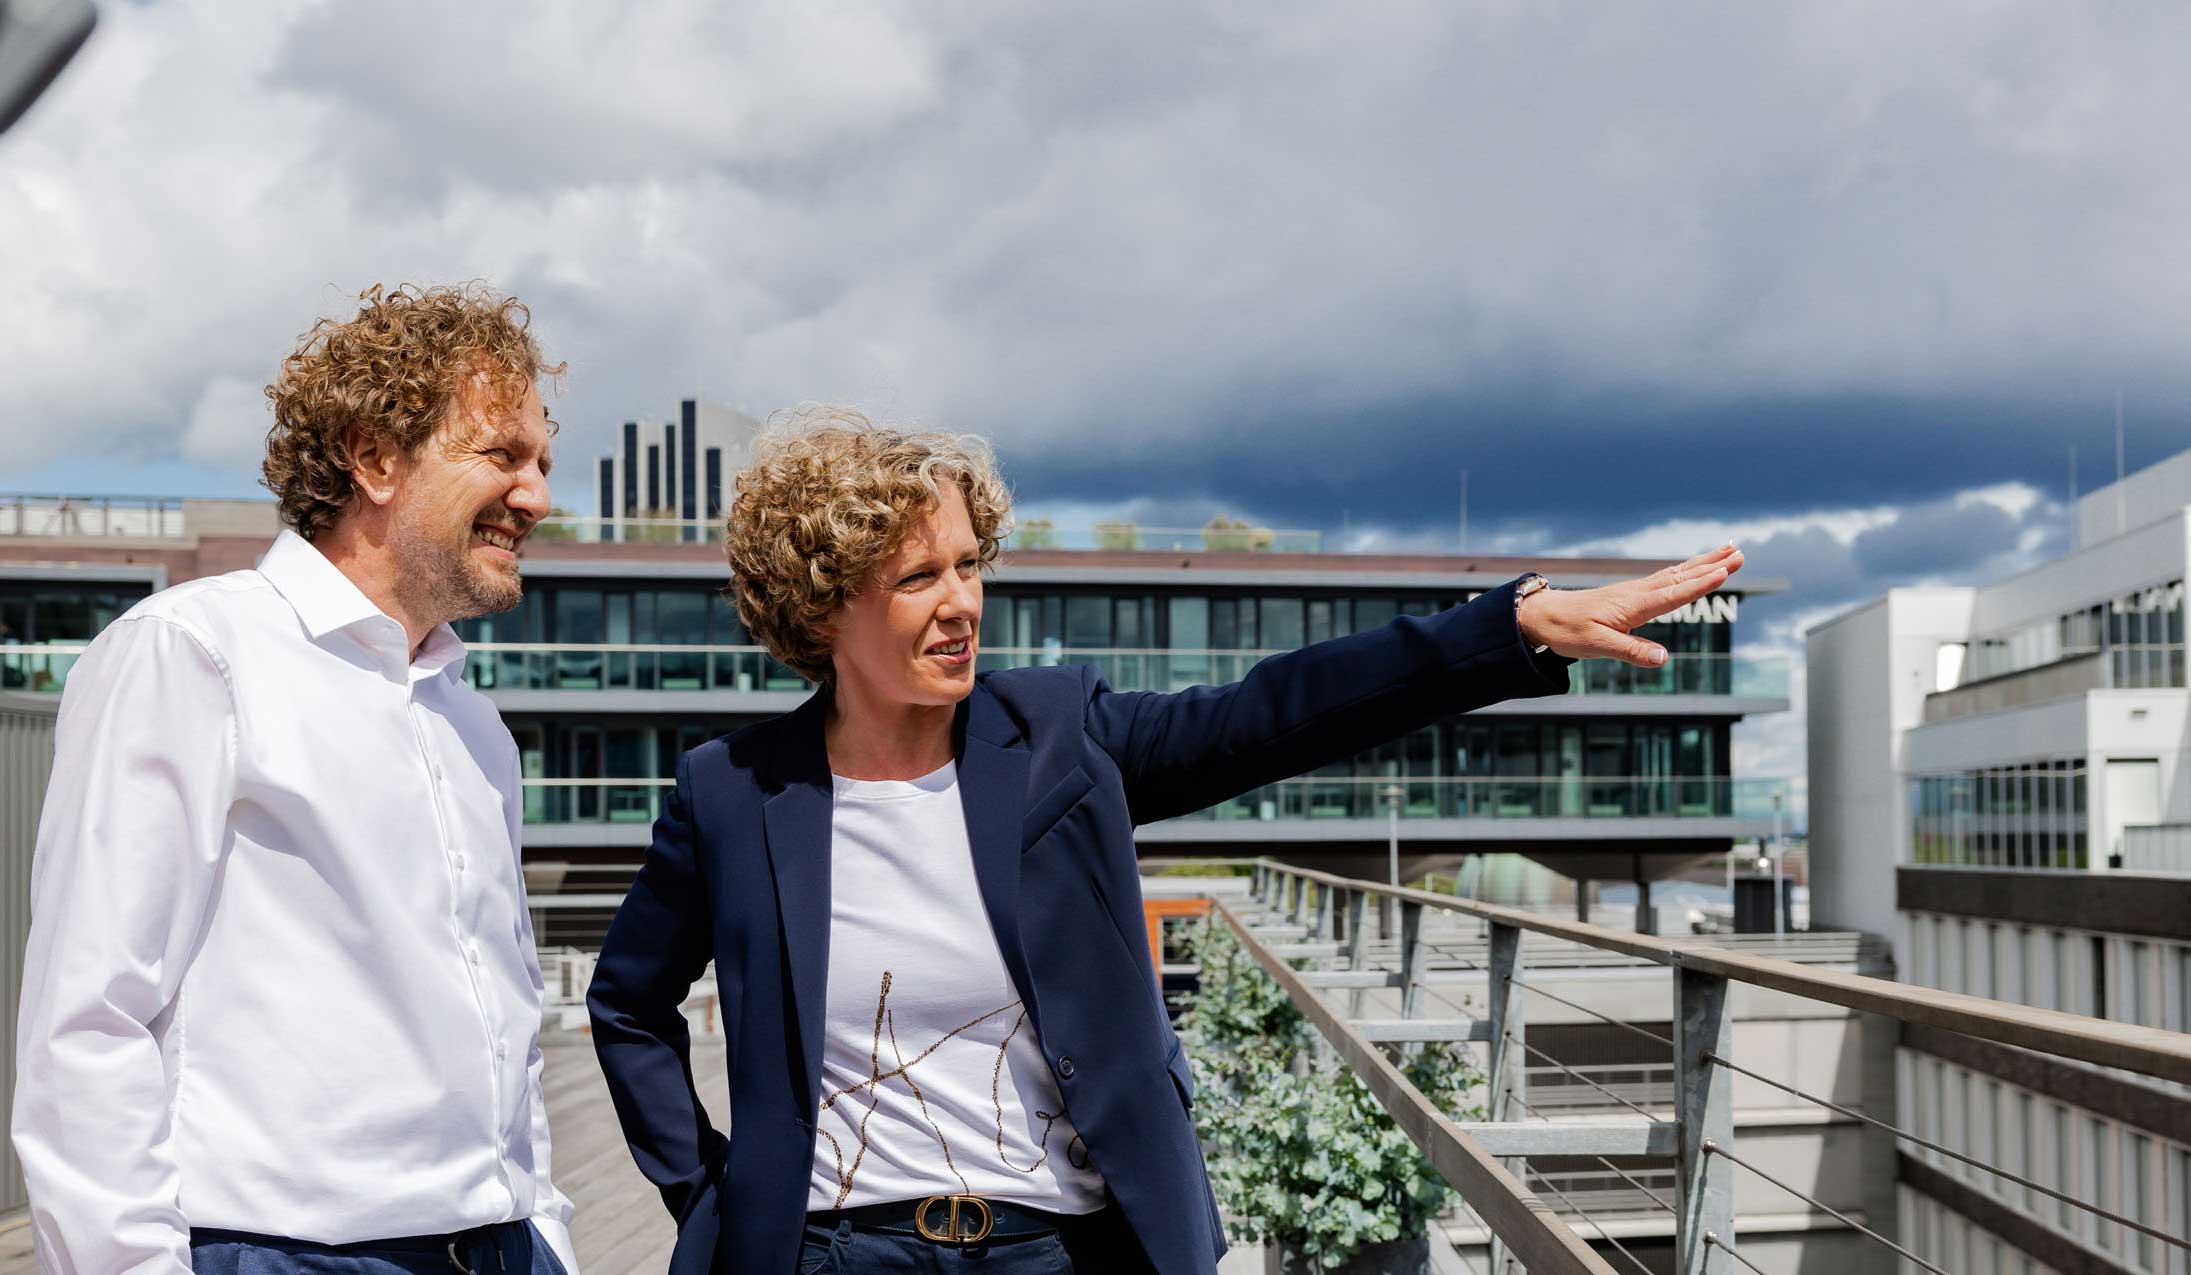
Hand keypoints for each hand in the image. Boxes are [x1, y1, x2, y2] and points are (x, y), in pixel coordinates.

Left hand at [1517, 544, 1743, 665]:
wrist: (1543, 616)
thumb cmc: (1568, 631)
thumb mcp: (1597, 646)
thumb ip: (1631, 651)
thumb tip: (1663, 658)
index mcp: (1634, 605)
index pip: (1674, 593)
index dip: (1700, 585)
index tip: (1725, 572)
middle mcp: (1638, 593)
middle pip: (1681, 576)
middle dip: (1712, 566)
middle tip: (1740, 553)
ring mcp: (1636, 591)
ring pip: (1676, 574)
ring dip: (1704, 563)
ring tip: (1728, 550)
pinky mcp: (1632, 595)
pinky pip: (1666, 578)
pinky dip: (1686, 570)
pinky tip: (1694, 568)